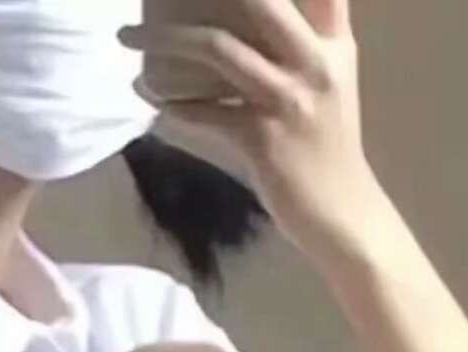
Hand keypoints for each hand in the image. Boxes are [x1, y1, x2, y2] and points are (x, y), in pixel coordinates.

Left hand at [119, 0, 386, 262]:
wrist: (341, 215)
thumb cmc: (326, 148)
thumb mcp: (329, 82)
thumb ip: (307, 40)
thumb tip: (252, 13)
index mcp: (332, 44)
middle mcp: (315, 63)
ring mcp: (288, 100)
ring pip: (217, 48)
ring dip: (162, 39)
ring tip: (127, 37)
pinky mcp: (263, 139)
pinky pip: (205, 111)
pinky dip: (172, 103)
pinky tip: (149, 95)